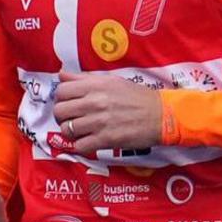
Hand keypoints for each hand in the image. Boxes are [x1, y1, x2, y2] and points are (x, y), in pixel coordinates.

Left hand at [48, 70, 165, 154]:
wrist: (161, 116)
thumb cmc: (138, 97)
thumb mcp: (112, 81)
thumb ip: (85, 78)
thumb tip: (62, 75)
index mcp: (95, 85)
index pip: (61, 90)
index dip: (62, 98)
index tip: (70, 102)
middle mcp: (94, 102)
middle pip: (60, 111)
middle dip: (63, 116)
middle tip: (73, 118)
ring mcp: (99, 122)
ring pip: (66, 130)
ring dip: (71, 132)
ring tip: (82, 131)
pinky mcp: (105, 140)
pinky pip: (79, 146)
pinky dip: (81, 145)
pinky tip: (89, 141)